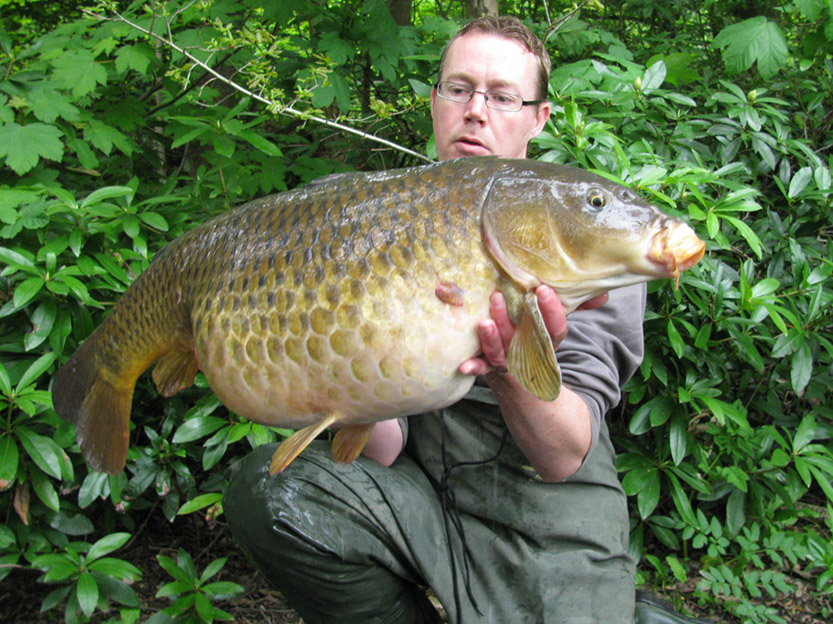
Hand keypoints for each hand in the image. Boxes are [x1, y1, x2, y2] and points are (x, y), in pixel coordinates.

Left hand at [458, 286, 607, 376]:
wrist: (524, 381)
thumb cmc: (537, 337)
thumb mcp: (557, 323)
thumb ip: (578, 306)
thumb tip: (604, 294)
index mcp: (547, 340)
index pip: (555, 329)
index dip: (551, 311)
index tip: (542, 290)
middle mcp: (528, 351)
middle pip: (523, 338)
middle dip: (512, 320)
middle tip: (499, 296)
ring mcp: (510, 361)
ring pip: (502, 351)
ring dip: (492, 339)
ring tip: (483, 323)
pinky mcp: (492, 367)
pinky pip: (484, 368)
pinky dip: (475, 367)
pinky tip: (464, 366)